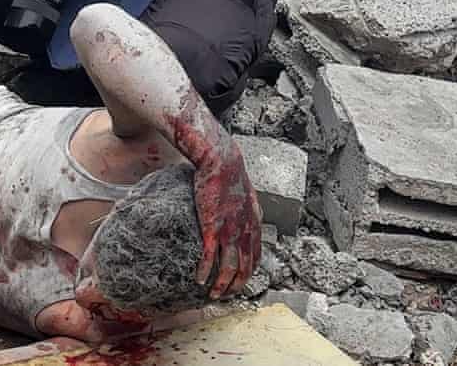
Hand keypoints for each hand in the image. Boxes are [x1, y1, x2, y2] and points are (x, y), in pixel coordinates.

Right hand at [192, 143, 261, 298]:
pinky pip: (210, 257)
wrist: (221, 161)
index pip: (256, 258)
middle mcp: (245, 231)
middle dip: (236, 286)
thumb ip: (250, 208)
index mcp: (254, 224)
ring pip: (228, 268)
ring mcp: (229, 231)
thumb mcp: (248, 194)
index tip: (240, 282)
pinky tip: (199, 279)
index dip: (249, 274)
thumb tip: (252, 214)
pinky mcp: (212, 227)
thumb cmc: (231, 173)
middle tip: (226, 295)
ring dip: (221, 286)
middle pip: (245, 269)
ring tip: (213, 295)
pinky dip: (205, 272)